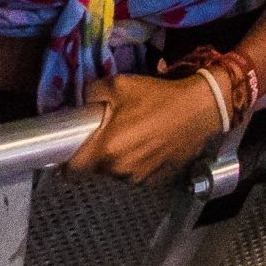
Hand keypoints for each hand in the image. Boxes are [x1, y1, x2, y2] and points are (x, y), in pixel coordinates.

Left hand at [67, 72, 230, 181]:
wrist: (199, 110)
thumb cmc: (157, 97)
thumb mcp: (117, 85)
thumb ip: (91, 94)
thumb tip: (81, 104)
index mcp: (107, 149)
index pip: (73, 170)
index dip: (65, 164)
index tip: (65, 154)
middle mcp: (121, 170)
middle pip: (95, 170)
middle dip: (94, 155)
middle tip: (103, 135)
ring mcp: (140, 178)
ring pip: (115, 173)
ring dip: (115, 160)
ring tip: (128, 137)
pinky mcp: (156, 180)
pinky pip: (134, 175)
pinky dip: (134, 164)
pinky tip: (145, 146)